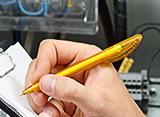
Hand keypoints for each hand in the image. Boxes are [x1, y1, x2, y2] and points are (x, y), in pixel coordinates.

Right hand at [25, 39, 143, 116]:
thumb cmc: (121, 111)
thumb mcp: (97, 100)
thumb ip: (72, 90)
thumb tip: (47, 82)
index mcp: (87, 58)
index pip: (54, 49)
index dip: (42, 62)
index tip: (38, 80)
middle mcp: (76, 69)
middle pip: (43, 67)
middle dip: (37, 84)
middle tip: (39, 98)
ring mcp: (69, 86)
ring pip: (41, 87)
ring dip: (40, 101)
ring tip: (50, 112)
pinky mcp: (65, 101)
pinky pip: (46, 102)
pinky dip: (45, 111)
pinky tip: (53, 115)